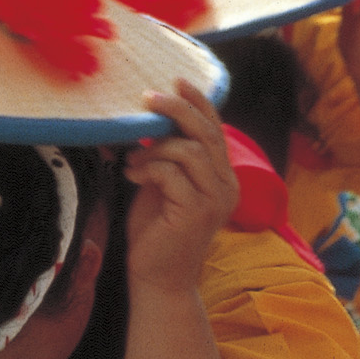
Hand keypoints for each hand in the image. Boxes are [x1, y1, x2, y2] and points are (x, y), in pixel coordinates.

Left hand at [124, 82, 236, 297]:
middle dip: (177, 109)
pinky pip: (172, 173)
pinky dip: (148, 168)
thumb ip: (167, 156)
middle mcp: (227, 186)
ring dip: (155, 148)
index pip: (216, 130)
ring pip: (188, 150)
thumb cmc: (156, 233)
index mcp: (223, 177)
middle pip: (206, 133)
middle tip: (148, 97)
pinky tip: (132, 175)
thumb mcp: (162, 185)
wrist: (157, 279)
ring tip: (134, 159)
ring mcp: (216, 199)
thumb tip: (150, 119)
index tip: (177, 79)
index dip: (198, 102)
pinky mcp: (198, 212)